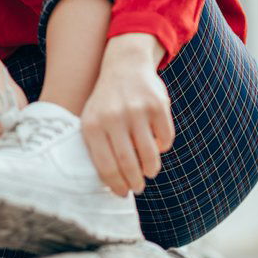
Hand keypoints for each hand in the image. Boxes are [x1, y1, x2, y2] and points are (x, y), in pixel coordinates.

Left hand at [80, 36, 174, 196]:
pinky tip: (156, 144)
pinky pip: (165, 139)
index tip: (123, 193)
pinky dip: (163, 147)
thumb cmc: (107, 102)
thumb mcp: (93, 119)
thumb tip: (114, 187)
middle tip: (139, 187)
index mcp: (93, 124)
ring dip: (151, 169)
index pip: (106, 166)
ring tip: (149, 170)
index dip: (117, 185)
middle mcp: (113, 117)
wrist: (125, 64)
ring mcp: (137, 111)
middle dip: (136, 182)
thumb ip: (98, 149)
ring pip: (149, 155)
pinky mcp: (158, 105)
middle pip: (128, 164)